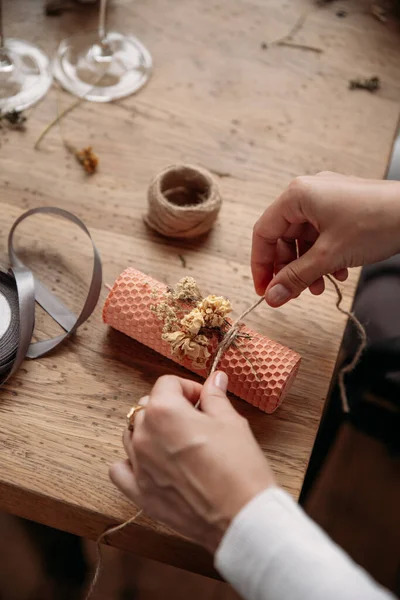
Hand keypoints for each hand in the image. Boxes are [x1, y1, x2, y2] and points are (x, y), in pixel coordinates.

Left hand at [109, 372, 274, 552]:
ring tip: (178, 442)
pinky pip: (121, 469)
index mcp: (164, 412)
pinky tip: (152, 462)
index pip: (167, 384)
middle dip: (171, 407)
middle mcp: (144, 436)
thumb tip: (215, 380)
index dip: (188, 388)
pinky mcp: (140, 493)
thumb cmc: (239, 468)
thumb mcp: (231, 422)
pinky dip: (131, 462)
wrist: (241, 517)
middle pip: (148, 407)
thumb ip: (215, 397)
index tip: (204, 400)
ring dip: (151, 431)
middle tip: (196, 420)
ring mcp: (138, 466)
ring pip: (132, 434)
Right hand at [252, 172, 399, 305]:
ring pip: (304, 240)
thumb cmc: (377, 222)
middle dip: (289, 269)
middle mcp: (308, 193)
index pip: (264, 233)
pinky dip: (325, 257)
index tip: (265, 290)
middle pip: (284, 237)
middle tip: (293, 293)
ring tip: (319, 288)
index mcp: (297, 196)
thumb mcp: (329, 256)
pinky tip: (338, 274)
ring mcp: (327, 199)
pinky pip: (322, 236)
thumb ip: (296, 278)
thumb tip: (272, 296)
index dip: (261, 265)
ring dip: (308, 267)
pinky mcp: (342, 208)